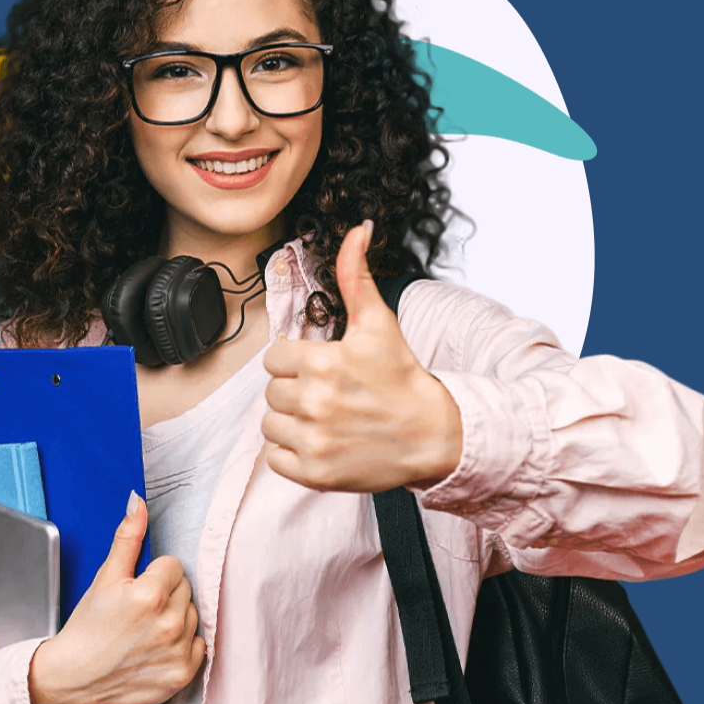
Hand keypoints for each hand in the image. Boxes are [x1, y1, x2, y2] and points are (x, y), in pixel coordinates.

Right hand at [28, 492, 204, 703]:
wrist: (76, 676)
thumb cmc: (89, 627)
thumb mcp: (106, 576)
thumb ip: (128, 536)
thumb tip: (137, 501)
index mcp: (151, 594)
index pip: (174, 565)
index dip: (153, 575)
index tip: (136, 590)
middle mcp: (169, 623)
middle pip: (185, 589)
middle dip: (166, 594)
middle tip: (139, 610)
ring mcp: (177, 650)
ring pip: (192, 614)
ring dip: (175, 617)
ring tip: (146, 628)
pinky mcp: (183, 673)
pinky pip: (199, 645)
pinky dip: (183, 644)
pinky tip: (158, 646)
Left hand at [262, 222, 462, 492]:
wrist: (433, 434)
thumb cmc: (402, 377)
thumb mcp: (378, 323)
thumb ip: (356, 276)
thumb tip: (357, 230)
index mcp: (322, 362)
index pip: (275, 358)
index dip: (296, 361)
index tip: (322, 368)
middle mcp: (315, 402)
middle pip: (273, 391)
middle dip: (296, 390)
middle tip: (330, 394)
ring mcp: (314, 441)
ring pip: (270, 424)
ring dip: (291, 421)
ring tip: (326, 418)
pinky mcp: (315, 473)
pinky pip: (275, 459)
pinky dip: (292, 453)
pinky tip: (321, 442)